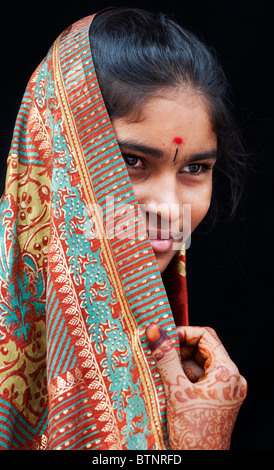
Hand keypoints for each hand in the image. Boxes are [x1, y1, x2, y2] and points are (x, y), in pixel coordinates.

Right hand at [146, 324, 246, 449]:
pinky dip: (181, 378)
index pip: (206, 336)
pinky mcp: (215, 400)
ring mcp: (223, 391)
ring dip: (177, 364)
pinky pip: (197, 379)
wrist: (199, 465)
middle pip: (202, 350)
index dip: (183, 333)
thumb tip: (154, 331)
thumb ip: (166, 358)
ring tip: (158, 370)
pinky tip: (166, 384)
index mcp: (228, 372)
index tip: (163, 338)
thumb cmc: (194, 433)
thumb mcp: (176, 391)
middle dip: (178, 350)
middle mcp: (230, 379)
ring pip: (197, 365)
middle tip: (156, 353)